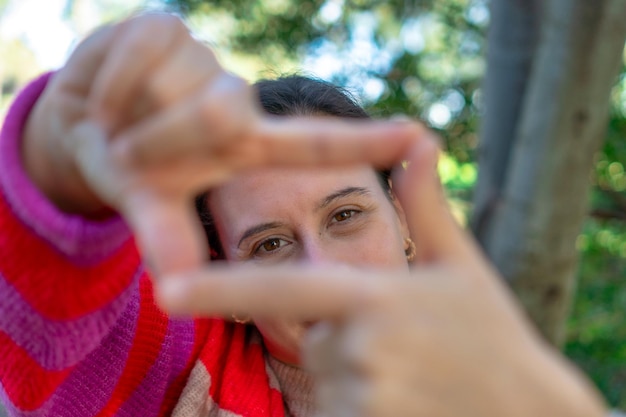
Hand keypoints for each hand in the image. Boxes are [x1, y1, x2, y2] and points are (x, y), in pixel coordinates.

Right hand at [22, 14, 422, 274]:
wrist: (80, 124)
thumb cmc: (132, 170)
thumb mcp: (151, 206)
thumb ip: (167, 238)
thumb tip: (172, 287)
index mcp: (243, 149)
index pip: (313, 145)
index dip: (365, 142)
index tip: (420, 135)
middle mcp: (236, 103)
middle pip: (218, 116)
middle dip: (159, 141)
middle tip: (127, 156)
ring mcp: (204, 63)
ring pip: (173, 86)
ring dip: (128, 117)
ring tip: (116, 128)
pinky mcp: (164, 28)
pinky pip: (136, 54)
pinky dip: (106, 84)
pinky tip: (103, 98)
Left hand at [157, 135, 605, 416]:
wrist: (533, 414)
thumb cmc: (494, 336)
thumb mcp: (460, 267)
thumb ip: (423, 204)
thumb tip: (417, 138)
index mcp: (373, 300)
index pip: (284, 292)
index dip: (221, 290)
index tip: (169, 292)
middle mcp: (357, 350)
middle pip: (312, 337)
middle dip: (343, 335)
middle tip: (404, 345)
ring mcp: (360, 400)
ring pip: (325, 376)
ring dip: (354, 373)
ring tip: (413, 376)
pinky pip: (334, 412)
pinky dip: (358, 403)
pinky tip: (406, 399)